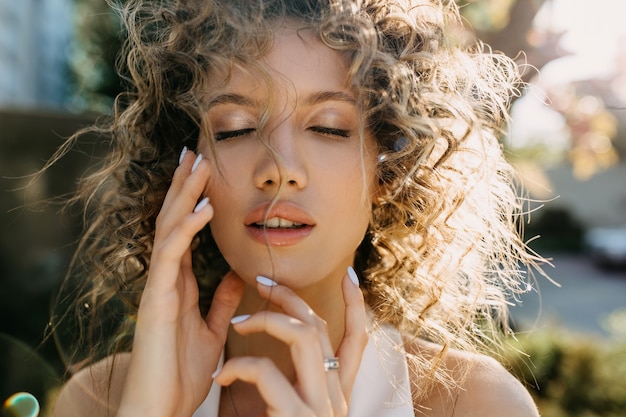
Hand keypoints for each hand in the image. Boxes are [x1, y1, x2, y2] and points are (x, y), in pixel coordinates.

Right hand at [117, 149, 243, 416]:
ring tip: (198, 162)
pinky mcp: (156, 298)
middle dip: (185, 185)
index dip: (193, 200)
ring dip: (185, 194)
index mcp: (180, 282)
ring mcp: (159, 285)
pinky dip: (188, 228)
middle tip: (196, 151)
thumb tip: (238, 273)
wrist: (162, 407)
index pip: (185, 230)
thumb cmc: (182, 373)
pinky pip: (172, 254)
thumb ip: (221, 300)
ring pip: (170, 228)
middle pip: (175, 220)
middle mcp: (167, 277)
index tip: (204, 172)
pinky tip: (204, 206)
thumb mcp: (212, 329)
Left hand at [213, 271, 367, 416]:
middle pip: (320, 329)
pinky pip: (266, 372)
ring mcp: (320, 408)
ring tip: (238, 323)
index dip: (355, 305)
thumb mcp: (286, 409)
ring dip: (267, 320)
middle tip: (261, 282)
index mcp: (335, 395)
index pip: (356, 342)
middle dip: (291, 298)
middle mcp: (336, 400)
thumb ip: (288, 386)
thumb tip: (269, 361)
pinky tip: (222, 377)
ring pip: (305, 337)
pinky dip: (239, 367)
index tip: (348, 273)